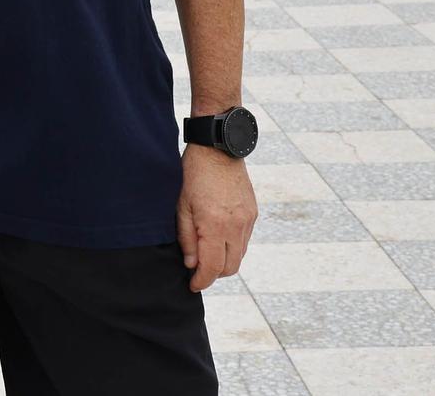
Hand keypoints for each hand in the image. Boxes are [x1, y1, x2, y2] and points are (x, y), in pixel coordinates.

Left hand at [178, 144, 256, 292]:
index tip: (192, 285)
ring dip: (224, 261)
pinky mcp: (252, 213)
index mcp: (215, 225)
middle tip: (198, 271)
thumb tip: (191, 264)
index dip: (201, 281)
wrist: (218, 149)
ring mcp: (247, 220)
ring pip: (240, 256)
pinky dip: (232, 247)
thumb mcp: (181, 206)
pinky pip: (244, 240)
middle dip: (213, 275)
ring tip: (207, 254)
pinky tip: (218, 238)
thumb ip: (186, 239)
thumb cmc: (194, 175)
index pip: (212, 268)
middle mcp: (236, 226)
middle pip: (230, 268)